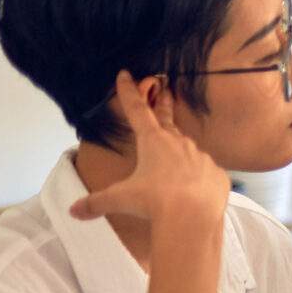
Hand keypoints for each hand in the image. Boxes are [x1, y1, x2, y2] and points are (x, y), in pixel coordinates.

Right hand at [67, 77, 232, 231]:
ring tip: (174, 170)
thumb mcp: (121, 199)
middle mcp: (179, 143)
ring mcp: (201, 157)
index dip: (128, 92)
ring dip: (180, 154)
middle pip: (167, 120)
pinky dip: (199, 178)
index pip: (137, 110)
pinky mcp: (217, 173)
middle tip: (165, 90)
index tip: (125, 74)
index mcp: (153, 141)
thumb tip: (74, 210)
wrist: (192, 218)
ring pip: (188, 151)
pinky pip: (205, 173)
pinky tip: (193, 191)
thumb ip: (97, 202)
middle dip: (163, 105)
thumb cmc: (154, 202)